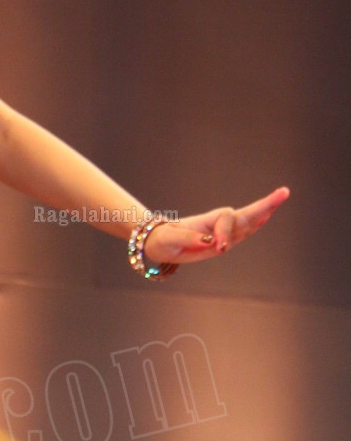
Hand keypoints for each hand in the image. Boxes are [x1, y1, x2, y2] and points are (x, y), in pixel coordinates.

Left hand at [144, 186, 289, 268]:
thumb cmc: (162, 240)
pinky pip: (243, 231)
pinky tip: (267, 216)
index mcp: (206, 221)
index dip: (226, 231)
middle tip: (283, 193)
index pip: (226, 219)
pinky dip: (256, 223)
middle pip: (244, 213)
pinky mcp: (223, 240)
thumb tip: (208, 241)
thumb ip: (186, 239)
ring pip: (247, 220)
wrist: (158, 242)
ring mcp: (222, 231)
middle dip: (263, 205)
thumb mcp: (169, 241)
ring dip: (265, 211)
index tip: (217, 247)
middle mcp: (217, 223)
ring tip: (281, 196)